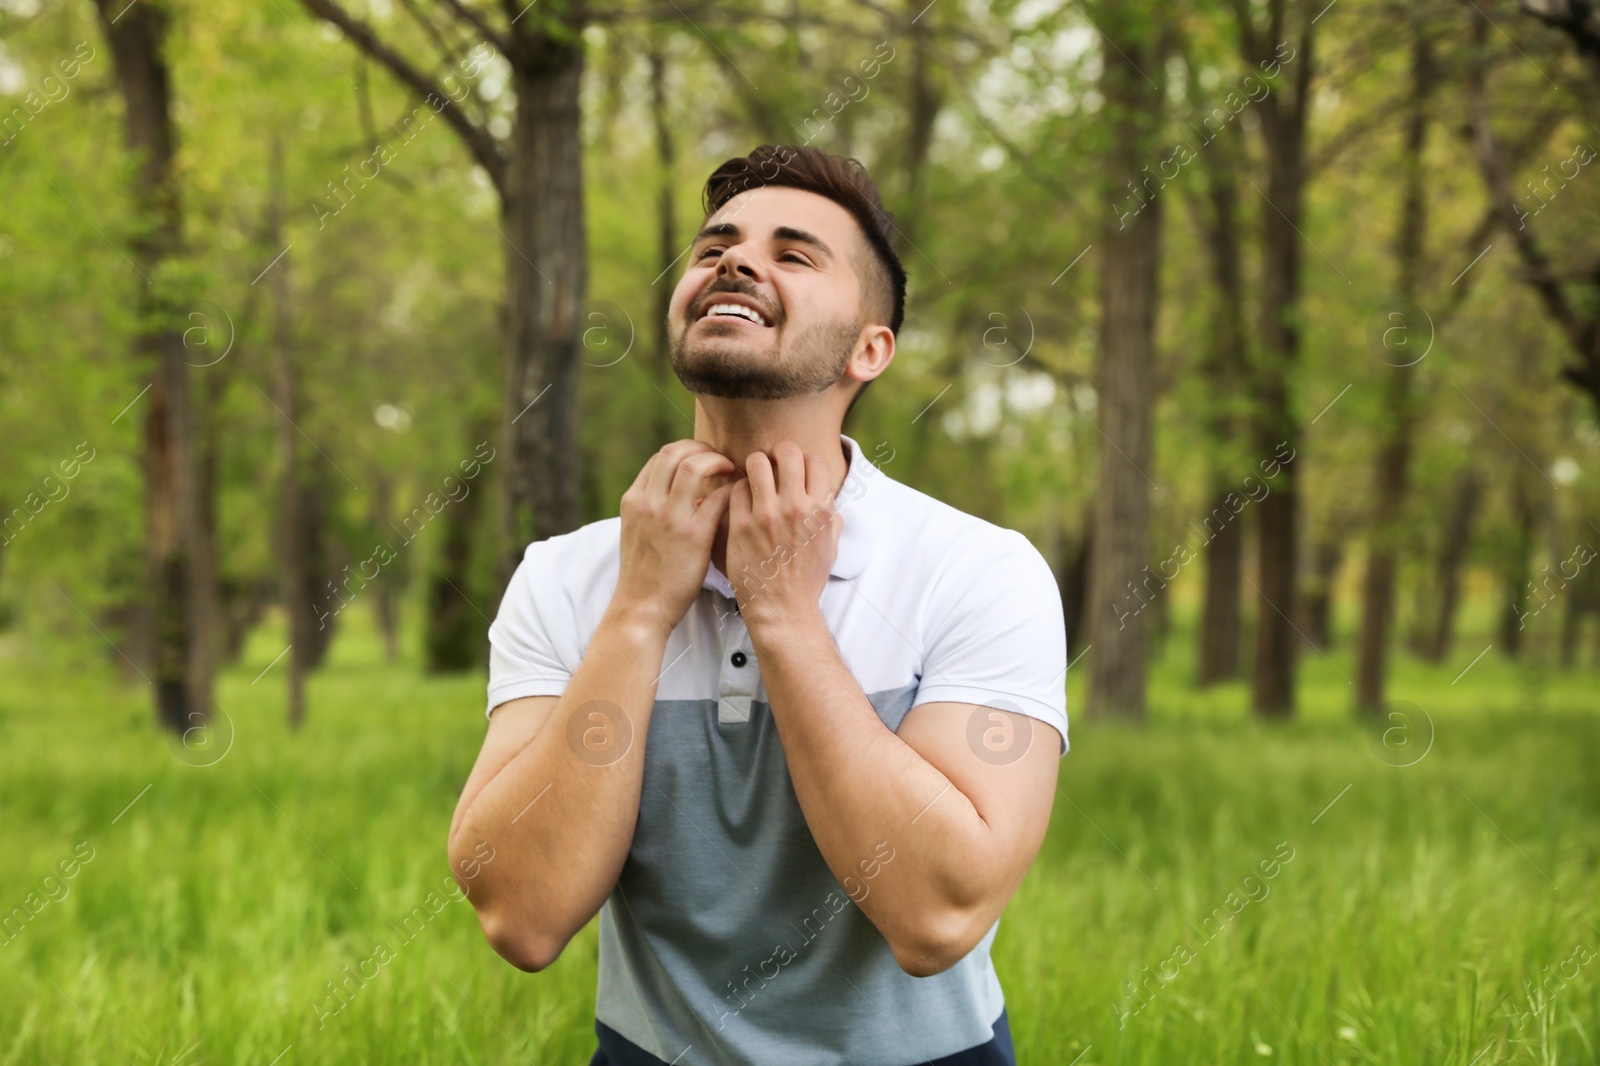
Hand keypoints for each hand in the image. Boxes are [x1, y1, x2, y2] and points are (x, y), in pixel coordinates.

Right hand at [609, 440, 740, 637]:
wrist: (642, 607)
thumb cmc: (645, 574)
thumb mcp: (638, 532)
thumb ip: (654, 508)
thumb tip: (683, 492)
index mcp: (634, 500)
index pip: (660, 457)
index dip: (685, 451)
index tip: (702, 457)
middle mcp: (648, 503)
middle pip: (675, 451)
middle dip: (701, 447)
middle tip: (720, 458)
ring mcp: (669, 518)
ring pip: (694, 465)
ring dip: (717, 461)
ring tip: (730, 469)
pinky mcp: (693, 536)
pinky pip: (716, 497)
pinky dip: (730, 489)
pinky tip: (738, 495)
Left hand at [726, 441, 842, 629]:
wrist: (782, 609)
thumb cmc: (807, 580)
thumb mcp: (831, 547)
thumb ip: (830, 517)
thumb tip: (826, 497)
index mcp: (820, 511)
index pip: (815, 460)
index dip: (805, 462)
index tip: (796, 471)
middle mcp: (795, 508)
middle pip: (786, 451)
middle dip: (779, 453)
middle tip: (774, 466)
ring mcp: (766, 516)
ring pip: (757, 462)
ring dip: (756, 466)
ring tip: (756, 479)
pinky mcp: (741, 526)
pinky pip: (737, 488)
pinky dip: (740, 490)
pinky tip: (742, 502)